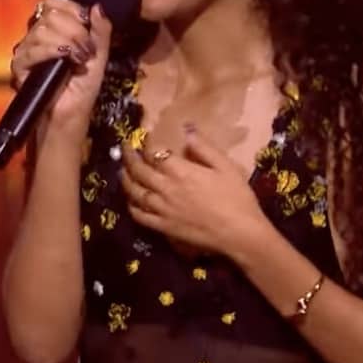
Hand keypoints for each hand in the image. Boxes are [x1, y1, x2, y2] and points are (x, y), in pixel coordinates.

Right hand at [9, 0, 112, 133]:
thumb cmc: (83, 89)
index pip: (54, 2)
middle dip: (74, 28)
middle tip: (86, 48)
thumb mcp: (99, 57)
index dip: (72, 8)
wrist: (71, 115)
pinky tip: (66, 60)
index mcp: (55, 29)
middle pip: (49, 12)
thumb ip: (101, 31)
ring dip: (67, 41)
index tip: (87, 23)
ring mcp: (27, 50)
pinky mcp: (20, 66)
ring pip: (42, 29)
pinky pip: (32, 49)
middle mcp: (38, 36)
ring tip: (79, 58)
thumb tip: (97, 7)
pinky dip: (52, 51)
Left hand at [120, 126, 268, 255]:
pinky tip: (131, 201)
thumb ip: (204, 147)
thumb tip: (187, 129)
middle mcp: (166, 189)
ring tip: (123, 171)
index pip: (154, 153)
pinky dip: (132, 206)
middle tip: (124, 148)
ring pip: (135, 192)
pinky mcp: (164, 227)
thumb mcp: (225, 166)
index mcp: (181, 171)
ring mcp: (162, 209)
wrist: (239, 233)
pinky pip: (140, 216)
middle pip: (139, 170)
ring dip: (126, 180)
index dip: (146, 143)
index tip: (143, 136)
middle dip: (129, 157)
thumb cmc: (237, 197)